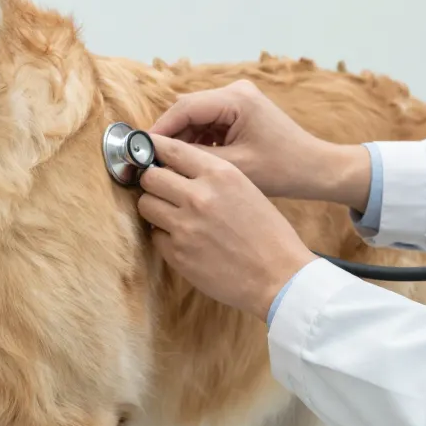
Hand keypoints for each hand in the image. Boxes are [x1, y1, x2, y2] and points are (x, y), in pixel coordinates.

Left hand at [136, 135, 317, 318]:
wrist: (279, 277)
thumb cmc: (268, 233)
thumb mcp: (247, 188)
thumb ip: (211, 176)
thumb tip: (177, 168)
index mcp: (221, 174)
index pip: (171, 149)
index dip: (154, 148)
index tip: (145, 151)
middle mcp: (199, 196)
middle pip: (150, 177)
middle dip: (152, 182)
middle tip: (162, 190)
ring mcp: (185, 226)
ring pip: (146, 204)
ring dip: (154, 208)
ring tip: (172, 215)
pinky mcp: (177, 253)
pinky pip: (155, 236)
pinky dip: (164, 236)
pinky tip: (184, 240)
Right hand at [150, 79, 370, 208]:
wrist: (316, 168)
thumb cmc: (283, 169)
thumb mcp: (234, 167)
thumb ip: (193, 158)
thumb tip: (157, 158)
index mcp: (236, 98)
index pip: (185, 107)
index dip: (160, 129)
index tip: (142, 151)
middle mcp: (236, 91)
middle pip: (188, 110)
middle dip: (170, 136)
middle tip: (150, 161)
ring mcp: (238, 100)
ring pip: (196, 118)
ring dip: (183, 140)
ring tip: (169, 166)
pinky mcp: (240, 111)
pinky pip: (208, 123)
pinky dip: (198, 141)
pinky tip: (191, 163)